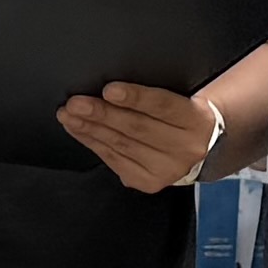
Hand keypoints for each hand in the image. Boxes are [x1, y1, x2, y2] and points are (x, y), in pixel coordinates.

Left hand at [59, 78, 216, 189]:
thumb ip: (154, 92)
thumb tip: (111, 84)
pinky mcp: (149, 182)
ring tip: (69, 114)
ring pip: (121, 145)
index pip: (162, 105)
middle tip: (76, 103)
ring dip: (90, 128)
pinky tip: (79, 129)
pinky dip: (92, 143)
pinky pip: (114, 160)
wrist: (199, 146)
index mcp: (197, 119)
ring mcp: (167, 169)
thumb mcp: (181, 97)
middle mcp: (186, 148)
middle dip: (102, 114)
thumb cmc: (180, 114)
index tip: (108, 89)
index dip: (134, 97)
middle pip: (137, 128)